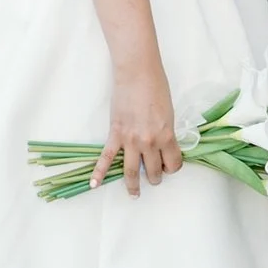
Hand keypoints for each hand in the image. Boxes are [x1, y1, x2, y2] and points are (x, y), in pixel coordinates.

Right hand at [92, 61, 182, 196]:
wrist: (137, 74)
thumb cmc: (156, 88)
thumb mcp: (169, 113)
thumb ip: (166, 132)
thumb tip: (162, 144)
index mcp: (167, 136)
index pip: (173, 163)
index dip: (173, 167)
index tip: (170, 166)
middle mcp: (149, 142)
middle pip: (153, 170)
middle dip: (155, 177)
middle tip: (154, 178)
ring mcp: (131, 140)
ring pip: (131, 171)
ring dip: (134, 185)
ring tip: (134, 193)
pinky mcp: (115, 135)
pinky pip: (106, 158)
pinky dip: (99, 172)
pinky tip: (94, 184)